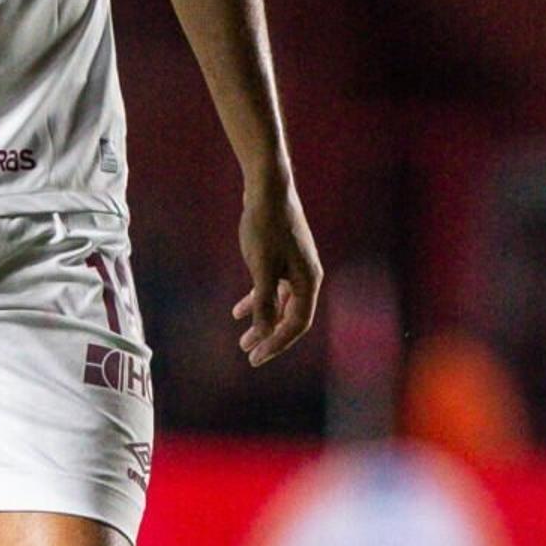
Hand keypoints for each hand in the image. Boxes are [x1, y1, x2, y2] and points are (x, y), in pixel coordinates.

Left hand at [232, 177, 321, 365]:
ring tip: (242, 338)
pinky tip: (238, 310)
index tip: (255, 357)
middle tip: (248, 353)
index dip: (276, 343)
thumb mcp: (261, 267)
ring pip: (281, 304)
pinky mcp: (284, 258)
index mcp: (308, 281)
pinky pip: (273, 288)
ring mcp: (296, 267)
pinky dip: (258, 300)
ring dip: (262, 321)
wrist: (268, 188)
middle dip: (269, 337)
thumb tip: (264, 333)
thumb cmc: (266, 226)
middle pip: (291, 317)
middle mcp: (307, 277)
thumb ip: (263, 301)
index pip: (296, 324)